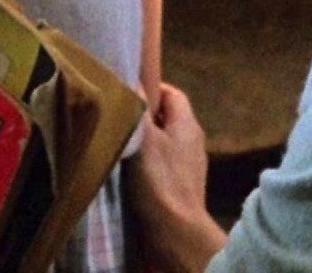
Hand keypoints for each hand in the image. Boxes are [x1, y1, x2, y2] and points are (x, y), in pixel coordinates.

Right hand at [128, 83, 226, 272]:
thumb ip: (137, 108)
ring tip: (120, 142)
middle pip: (168, 117)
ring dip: (144, 141)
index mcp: (188, 124)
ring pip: (164, 142)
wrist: (177, 230)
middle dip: (144, 115)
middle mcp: (193, 141)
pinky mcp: (181, 186)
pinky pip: (163, 164)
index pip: (173, 93)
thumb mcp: (144, 138)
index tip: (127, 92)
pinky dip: (147, 163)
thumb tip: (131, 81)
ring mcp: (189, 165)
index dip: (152, 88)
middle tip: (118, 116)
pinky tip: (129, 170)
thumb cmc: (160, 180)